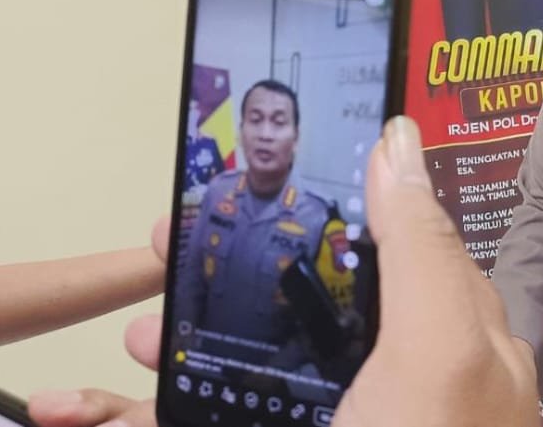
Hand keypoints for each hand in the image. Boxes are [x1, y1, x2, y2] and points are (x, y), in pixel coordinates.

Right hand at [34, 117, 539, 426]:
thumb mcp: (439, 360)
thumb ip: (423, 255)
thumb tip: (403, 144)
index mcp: (448, 343)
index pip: (386, 243)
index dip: (324, 202)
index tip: (252, 180)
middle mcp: (393, 386)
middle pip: (307, 304)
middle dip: (233, 276)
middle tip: (172, 255)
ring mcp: (333, 421)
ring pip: (247, 368)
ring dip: (183, 341)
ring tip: (140, 335)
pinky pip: (199, 421)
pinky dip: (145, 415)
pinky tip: (95, 411)